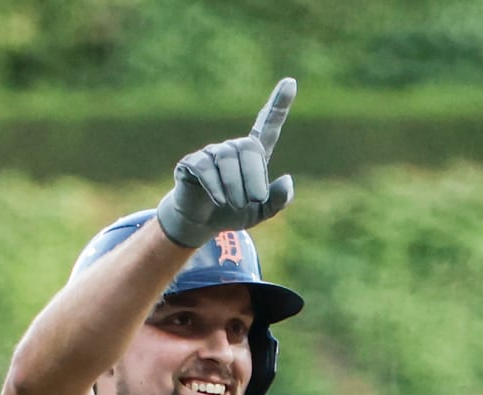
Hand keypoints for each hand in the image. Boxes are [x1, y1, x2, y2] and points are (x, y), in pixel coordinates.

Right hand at [155, 78, 295, 247]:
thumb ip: (277, 200)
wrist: (202, 225)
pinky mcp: (192, 163)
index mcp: (253, 157)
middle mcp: (232, 148)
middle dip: (255, 177)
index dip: (279, 105)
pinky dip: (215, 186)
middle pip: (248, 148)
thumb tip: (287, 180)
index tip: (291, 82)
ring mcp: (211, 153)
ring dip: (235, 185)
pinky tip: (220, 200)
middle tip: (256, 200)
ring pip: (226, 159)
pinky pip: (205, 168)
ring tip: (235, 203)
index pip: (267, 126)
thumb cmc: (233, 214)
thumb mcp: (260, 213)